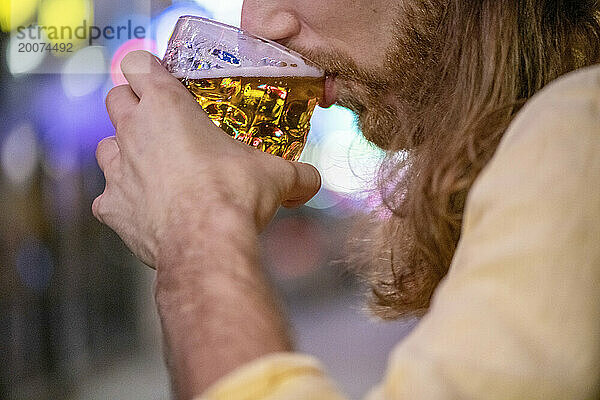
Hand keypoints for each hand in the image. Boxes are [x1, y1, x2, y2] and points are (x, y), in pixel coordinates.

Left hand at [93, 50, 320, 266]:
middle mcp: (134, 131)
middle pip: (115, 99)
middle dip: (133, 106)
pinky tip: (148, 211)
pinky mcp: (110, 208)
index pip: (139, 65)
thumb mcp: (277, 176)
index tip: (161, 81)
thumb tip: (313, 181)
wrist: (207, 242)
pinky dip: (123, 202)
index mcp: (168, 107)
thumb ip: (297, 173)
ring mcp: (117, 170)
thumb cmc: (233, 196)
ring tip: (151, 167)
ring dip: (123, 151)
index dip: (149, 70)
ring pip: (105, 146)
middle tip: (160, 124)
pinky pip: (107, 198)